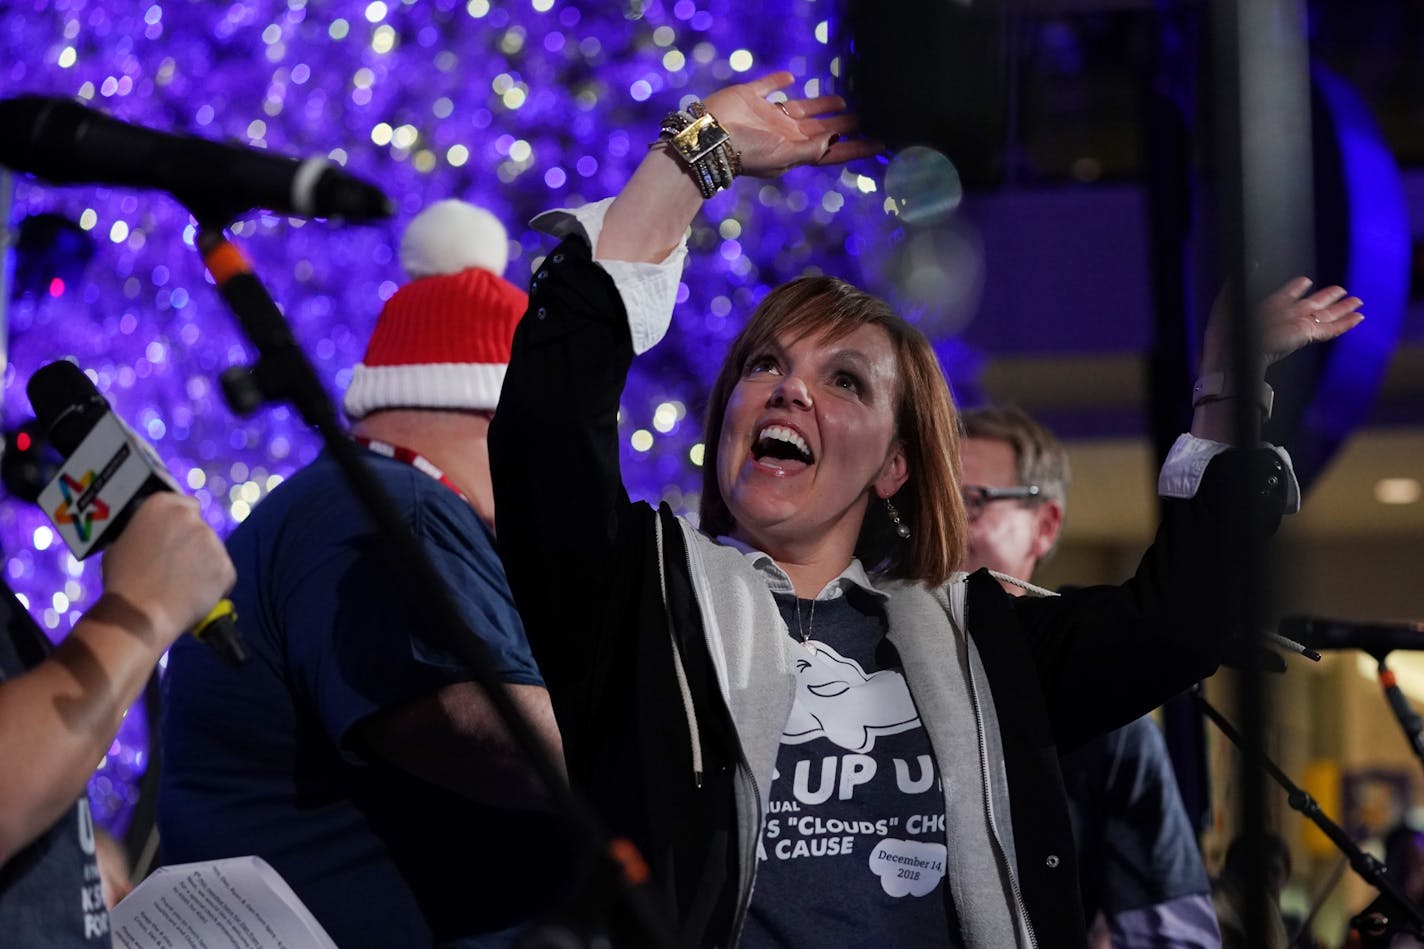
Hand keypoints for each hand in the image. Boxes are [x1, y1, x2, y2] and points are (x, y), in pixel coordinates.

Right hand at [100, 493, 235, 642]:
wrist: (139, 615)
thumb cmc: (122, 580)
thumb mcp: (121, 543)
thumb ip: (144, 530)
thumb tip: (154, 533)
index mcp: (162, 504)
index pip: (186, 504)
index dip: (181, 522)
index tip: (176, 537)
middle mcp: (192, 517)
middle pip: (201, 528)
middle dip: (193, 544)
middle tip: (177, 567)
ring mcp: (213, 542)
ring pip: (213, 551)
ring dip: (204, 564)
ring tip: (182, 585)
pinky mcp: (227, 567)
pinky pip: (223, 574)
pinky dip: (214, 585)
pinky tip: (194, 596)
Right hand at [702, 71, 880, 177]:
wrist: (709, 137)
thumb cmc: (746, 152)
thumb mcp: (783, 155)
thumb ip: (810, 150)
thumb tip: (835, 141)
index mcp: (793, 150)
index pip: (831, 150)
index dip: (856, 147)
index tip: (879, 143)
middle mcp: (783, 134)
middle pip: (821, 129)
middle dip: (843, 127)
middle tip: (868, 118)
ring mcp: (767, 116)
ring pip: (801, 109)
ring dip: (821, 106)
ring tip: (842, 102)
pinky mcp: (751, 97)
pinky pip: (769, 86)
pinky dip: (779, 81)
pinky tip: (790, 77)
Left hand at [1202, 276, 1363, 373]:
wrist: (1232, 352)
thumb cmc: (1226, 331)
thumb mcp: (1231, 298)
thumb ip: (1242, 280)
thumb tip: (1253, 262)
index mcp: (1268, 309)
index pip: (1286, 296)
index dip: (1296, 288)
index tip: (1305, 281)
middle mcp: (1286, 317)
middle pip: (1313, 305)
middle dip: (1328, 297)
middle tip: (1342, 290)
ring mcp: (1297, 326)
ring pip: (1326, 317)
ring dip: (1342, 309)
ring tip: (1357, 302)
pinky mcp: (1305, 335)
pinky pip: (1329, 329)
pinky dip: (1344, 323)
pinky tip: (1358, 317)